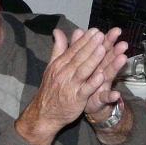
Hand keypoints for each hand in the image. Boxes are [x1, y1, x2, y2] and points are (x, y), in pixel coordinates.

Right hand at [16, 28, 122, 144]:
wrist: (43, 114)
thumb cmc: (50, 88)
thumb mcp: (52, 67)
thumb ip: (58, 49)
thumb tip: (57, 31)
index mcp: (60, 64)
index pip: (74, 50)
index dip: (84, 40)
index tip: (95, 30)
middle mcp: (65, 73)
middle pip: (79, 58)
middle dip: (90, 46)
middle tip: (101, 35)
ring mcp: (70, 86)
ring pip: (83, 71)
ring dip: (93, 60)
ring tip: (102, 49)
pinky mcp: (76, 99)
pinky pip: (85, 90)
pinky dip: (93, 83)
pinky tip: (101, 76)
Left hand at [80, 27, 128, 118]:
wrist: (86, 104)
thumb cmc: (85, 82)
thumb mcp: (80, 63)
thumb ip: (79, 47)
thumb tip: (78, 30)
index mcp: (95, 62)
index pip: (102, 48)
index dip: (108, 39)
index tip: (115, 30)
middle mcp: (102, 71)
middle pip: (109, 59)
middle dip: (116, 50)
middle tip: (123, 42)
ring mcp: (103, 85)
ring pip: (109, 74)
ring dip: (116, 67)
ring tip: (122, 58)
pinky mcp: (101, 98)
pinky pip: (106, 97)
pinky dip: (111, 96)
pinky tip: (116, 94)